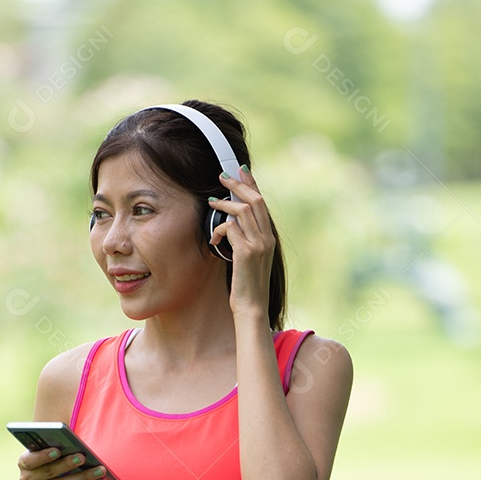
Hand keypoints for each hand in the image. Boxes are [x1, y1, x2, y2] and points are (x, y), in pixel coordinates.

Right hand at [18, 446, 104, 479]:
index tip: (57, 450)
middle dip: (67, 464)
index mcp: (24, 462)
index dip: (43, 456)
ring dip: (83, 477)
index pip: (30, 460)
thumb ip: (54, 448)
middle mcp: (26, 479)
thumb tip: (73, 444)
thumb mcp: (47, 454)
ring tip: (99, 470)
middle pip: (49, 472)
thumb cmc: (51, 462)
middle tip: (83, 457)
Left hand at [209, 167, 275, 316]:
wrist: (252, 307)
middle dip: (237, 185)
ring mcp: (258, 244)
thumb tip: (231, 225)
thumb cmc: (247, 286)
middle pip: (255, 200)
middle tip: (222, 176)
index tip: (241, 172)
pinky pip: (230, 228)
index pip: (261, 203)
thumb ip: (245, 241)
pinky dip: (218, 229)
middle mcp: (267, 238)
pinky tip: (212, 238)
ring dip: (224, 204)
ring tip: (211, 203)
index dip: (251, 184)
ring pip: (243, 210)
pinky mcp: (246, 252)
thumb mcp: (249, 259)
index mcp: (269, 238)